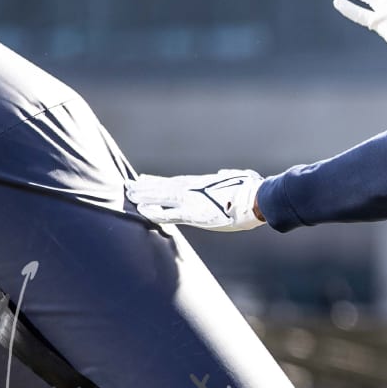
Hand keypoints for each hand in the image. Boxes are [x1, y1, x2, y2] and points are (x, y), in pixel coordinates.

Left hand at [124, 169, 264, 231]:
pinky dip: (154, 212)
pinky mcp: (194, 215)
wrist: (258, 199)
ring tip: (129, 194)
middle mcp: (194, 190)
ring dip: (144, 197)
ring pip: (162, 198)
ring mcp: (192, 201)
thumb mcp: (239, 177)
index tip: (144, 178)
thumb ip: (227, 176)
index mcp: (204, 184)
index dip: (158, 181)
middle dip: (145, 187)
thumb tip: (223, 173)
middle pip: (164, 187)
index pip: (175, 182)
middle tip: (128, 185)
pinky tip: (141, 211)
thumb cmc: (254, 189)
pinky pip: (169, 215)